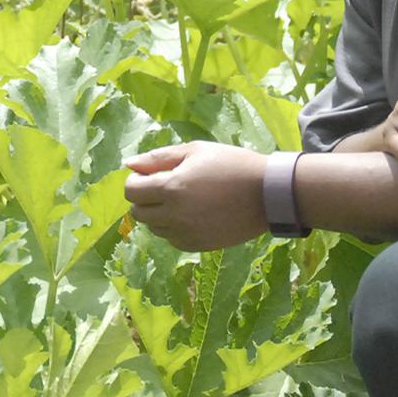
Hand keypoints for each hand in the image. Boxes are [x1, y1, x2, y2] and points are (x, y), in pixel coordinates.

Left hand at [122, 142, 268, 251]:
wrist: (267, 193)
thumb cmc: (231, 164)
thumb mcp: (195, 150)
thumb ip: (158, 158)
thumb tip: (130, 165)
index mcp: (171, 188)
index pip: (132, 192)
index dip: (136, 181)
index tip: (150, 176)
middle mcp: (174, 215)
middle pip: (138, 213)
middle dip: (145, 199)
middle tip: (166, 187)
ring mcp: (186, 233)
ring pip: (154, 228)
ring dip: (159, 215)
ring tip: (183, 200)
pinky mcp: (198, 245)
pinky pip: (172, 239)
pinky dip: (175, 228)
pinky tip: (193, 214)